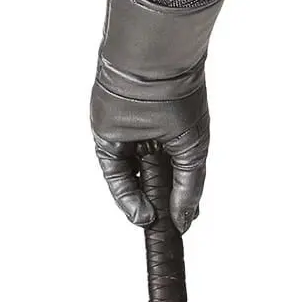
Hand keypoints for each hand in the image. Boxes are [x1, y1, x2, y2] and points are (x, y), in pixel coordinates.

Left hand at [91, 60, 208, 229]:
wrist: (150, 68)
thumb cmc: (180, 99)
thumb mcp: (193, 151)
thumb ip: (188, 189)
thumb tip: (184, 220)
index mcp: (177, 138)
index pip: (178, 179)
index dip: (180, 204)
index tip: (183, 226)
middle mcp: (152, 141)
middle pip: (155, 184)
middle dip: (160, 208)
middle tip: (167, 233)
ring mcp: (129, 142)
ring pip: (134, 182)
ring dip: (142, 206)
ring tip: (153, 225)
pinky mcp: (107, 141)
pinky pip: (114, 175)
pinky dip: (125, 196)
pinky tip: (139, 214)